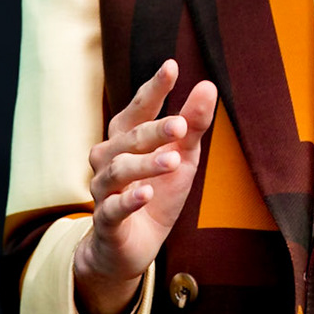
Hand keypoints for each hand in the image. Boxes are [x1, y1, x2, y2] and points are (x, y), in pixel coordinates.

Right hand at [72, 60, 217, 313]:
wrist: (132, 246)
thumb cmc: (157, 193)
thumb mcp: (182, 156)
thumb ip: (193, 124)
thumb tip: (208, 85)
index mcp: (126, 138)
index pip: (138, 109)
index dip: (154, 89)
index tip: (171, 67)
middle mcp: (109, 159)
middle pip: (130, 138)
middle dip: (155, 130)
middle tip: (181, 126)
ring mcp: (105, 190)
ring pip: (120, 170)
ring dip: (146, 164)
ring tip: (173, 160)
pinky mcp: (107, 222)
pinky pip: (112, 209)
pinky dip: (129, 200)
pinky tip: (146, 194)